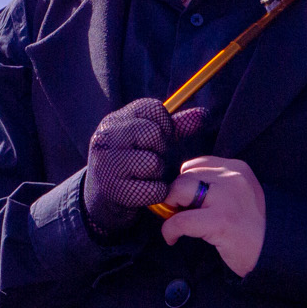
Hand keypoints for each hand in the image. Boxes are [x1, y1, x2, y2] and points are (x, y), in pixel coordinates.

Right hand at [82, 98, 210, 237]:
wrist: (104, 198)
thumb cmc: (133, 163)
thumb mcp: (150, 141)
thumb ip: (176, 126)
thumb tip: (203, 114)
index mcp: (115, 119)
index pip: (154, 109)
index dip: (165, 126)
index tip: (157, 140)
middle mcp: (106, 137)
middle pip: (154, 134)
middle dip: (162, 150)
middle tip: (153, 160)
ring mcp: (106, 163)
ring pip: (153, 162)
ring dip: (158, 174)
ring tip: (147, 176)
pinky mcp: (113, 190)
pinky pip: (152, 189)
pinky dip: (156, 193)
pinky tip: (146, 191)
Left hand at [161, 156, 264, 276]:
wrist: (276, 253)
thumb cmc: (252, 228)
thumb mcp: (238, 195)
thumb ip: (214, 186)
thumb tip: (175, 192)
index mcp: (237, 168)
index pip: (196, 164)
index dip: (184, 183)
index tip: (183, 200)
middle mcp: (233, 177)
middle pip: (185, 176)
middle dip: (175, 196)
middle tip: (177, 214)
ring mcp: (227, 197)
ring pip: (179, 191)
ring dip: (171, 208)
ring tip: (176, 224)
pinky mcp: (221, 220)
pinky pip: (181, 220)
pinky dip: (170, 230)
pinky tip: (173, 238)